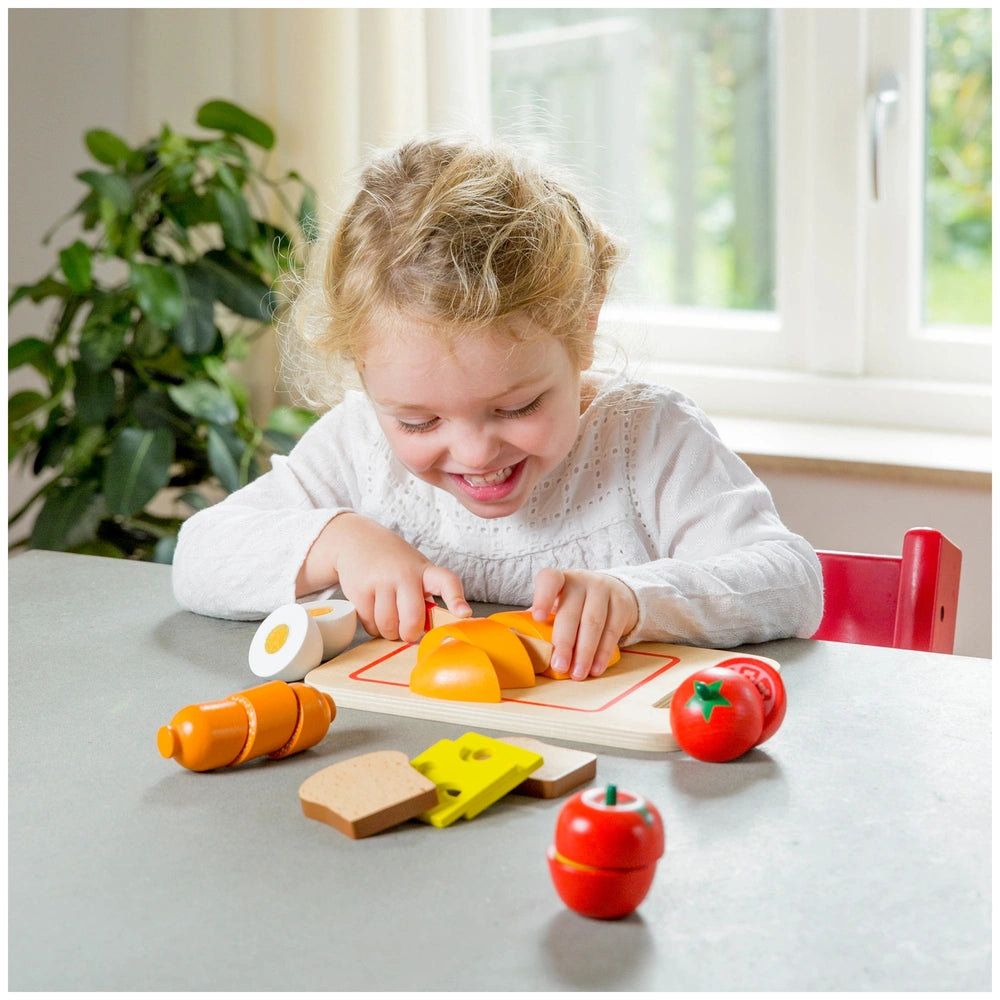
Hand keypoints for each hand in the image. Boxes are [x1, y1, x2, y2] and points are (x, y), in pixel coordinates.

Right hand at [297, 513, 469, 641]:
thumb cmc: (393, 561)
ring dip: (389, 632)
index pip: (447, 582)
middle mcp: (404, 574)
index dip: (456, 599)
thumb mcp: (415, 569)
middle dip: (410, 633)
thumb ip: (424, 594)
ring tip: (390, 619)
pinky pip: (371, 624)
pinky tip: (374, 613)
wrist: (357, 540)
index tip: (464, 613)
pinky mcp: (360, 590)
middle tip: (408, 632)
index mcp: (425, 570)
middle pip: (412, 619)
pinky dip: (373, 627)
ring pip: (389, 626)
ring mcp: (381, 581)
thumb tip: (425, 630)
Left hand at [530, 568, 638, 679]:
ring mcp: (603, 590)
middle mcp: (581, 581)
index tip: (538, 618)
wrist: (613, 591)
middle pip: (572, 612)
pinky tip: (596, 668)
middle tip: (559, 666)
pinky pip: (612, 630)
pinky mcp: (621, 603)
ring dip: (585, 652)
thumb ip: (542, 617)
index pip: (549, 580)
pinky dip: (603, 653)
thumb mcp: (559, 602)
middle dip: (565, 642)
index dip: (543, 597)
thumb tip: (519, 642)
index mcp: (559, 580)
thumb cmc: (575, 603)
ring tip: (577, 673)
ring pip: (593, 623)